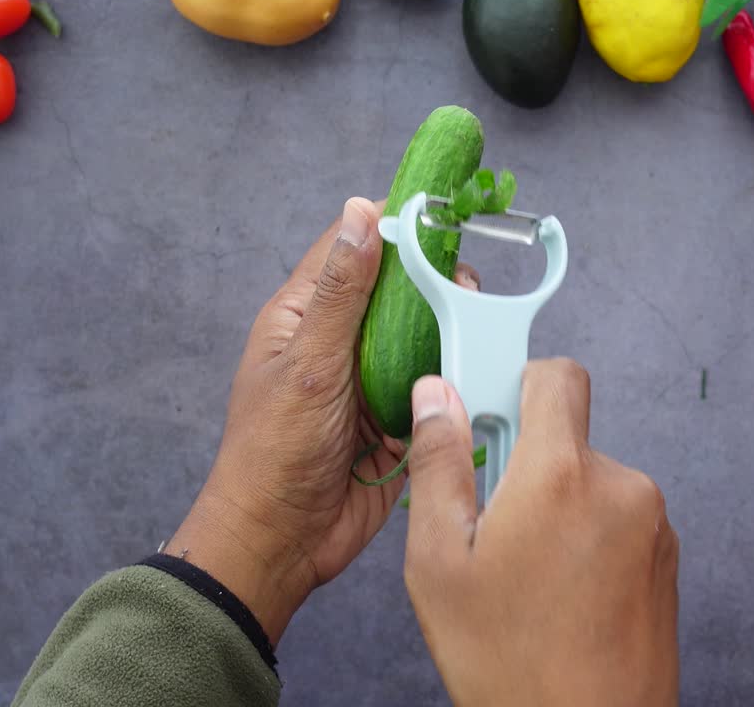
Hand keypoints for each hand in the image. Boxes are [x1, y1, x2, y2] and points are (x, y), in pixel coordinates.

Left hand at [164, 197, 479, 644]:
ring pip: (423, 338)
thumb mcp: (310, 360)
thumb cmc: (275, 450)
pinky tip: (479, 369)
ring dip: (450, 332)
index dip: (395, 226)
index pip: (353, 249)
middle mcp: (341, 342)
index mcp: (304, 316)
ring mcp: (371, 381)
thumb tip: (362, 211)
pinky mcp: (398, 421)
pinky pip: (435, 387)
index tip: (441, 213)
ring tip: (479, 327)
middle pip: (399, 292)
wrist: (283, 542)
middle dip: (435, 282)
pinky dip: (454, 379)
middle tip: (467, 285)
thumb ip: (343, 290)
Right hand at [403, 360, 680, 706]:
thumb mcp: (440, 563)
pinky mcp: (667, 558)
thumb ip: (441, 465)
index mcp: (560, 475)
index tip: (492, 418)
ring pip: (591, 484)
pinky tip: (563, 595)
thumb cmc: (509, 663)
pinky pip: (619, 520)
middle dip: (530, 467)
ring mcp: (653, 524)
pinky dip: (590, 540)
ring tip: (530, 577)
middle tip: (495, 529)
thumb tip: (438, 397)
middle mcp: (620, 486)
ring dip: (561, 508)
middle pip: (569, 439)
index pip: (558, 377)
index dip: (521, 384)